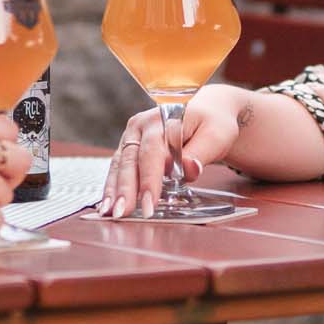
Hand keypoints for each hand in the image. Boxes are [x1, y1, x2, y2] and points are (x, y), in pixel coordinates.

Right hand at [100, 84, 250, 217]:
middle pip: (130, 159)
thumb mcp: (216, 136)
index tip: (149, 205)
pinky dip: (112, 186)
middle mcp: (142, 125)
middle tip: (122, 213)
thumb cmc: (212, 123)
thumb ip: (201, 153)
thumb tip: (189, 168)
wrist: (206, 109)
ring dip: (113, 189)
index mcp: (163, 118)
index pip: (153, 153)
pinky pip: (118, 167)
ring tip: (108, 212)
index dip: (149, 180)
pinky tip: (106, 203)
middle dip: (125, 189)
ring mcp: (132, 135)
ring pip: (119, 164)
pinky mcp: (129, 146)